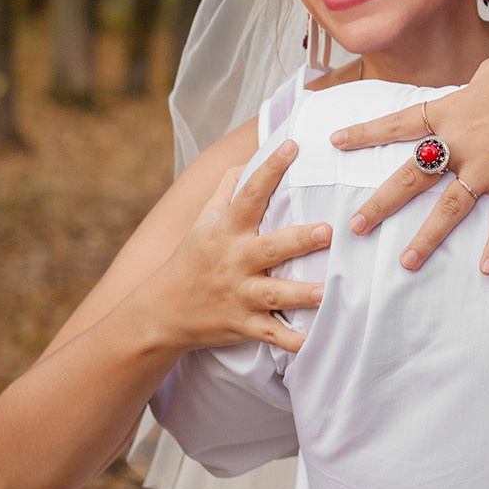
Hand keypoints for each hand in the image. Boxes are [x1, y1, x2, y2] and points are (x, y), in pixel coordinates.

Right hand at [150, 141, 329, 354]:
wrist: (160, 312)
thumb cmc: (190, 260)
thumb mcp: (202, 221)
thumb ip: (226, 189)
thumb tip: (247, 160)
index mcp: (226, 230)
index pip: (249, 193)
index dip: (270, 168)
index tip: (293, 146)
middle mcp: (234, 261)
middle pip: (270, 248)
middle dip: (298, 240)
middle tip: (327, 231)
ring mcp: (239, 295)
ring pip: (275, 294)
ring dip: (301, 294)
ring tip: (325, 291)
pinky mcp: (243, 325)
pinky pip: (270, 335)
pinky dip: (290, 341)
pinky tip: (311, 342)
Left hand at [330, 43, 488, 275]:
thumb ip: (475, 84)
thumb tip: (475, 85)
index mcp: (449, 111)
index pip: (397, 124)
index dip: (365, 134)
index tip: (337, 142)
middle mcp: (459, 143)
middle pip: (409, 177)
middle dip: (380, 204)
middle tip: (356, 227)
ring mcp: (486, 166)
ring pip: (447, 209)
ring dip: (425, 238)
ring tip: (405, 262)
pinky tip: (487, 269)